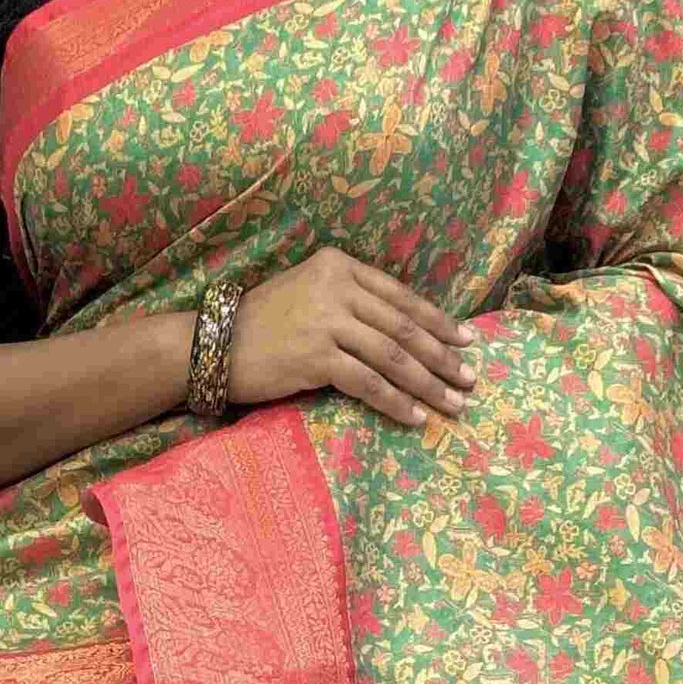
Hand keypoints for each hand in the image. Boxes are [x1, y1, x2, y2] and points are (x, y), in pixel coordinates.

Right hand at [225, 248, 475, 426]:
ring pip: (392, 356)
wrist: (213, 343)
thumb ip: (352, 302)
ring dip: (428, 384)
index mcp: (338, 265)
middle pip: (403, 327)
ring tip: (453, 405)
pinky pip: (368, 383)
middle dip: (442, 357)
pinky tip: (416, 417)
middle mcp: (336, 287)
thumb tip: (405, 333)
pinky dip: (396, 402)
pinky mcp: (315, 356)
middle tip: (469, 380)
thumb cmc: (262, 323)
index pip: (400, 297)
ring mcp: (326, 321)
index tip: (466, 342)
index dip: (438, 321)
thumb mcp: (310, 295)